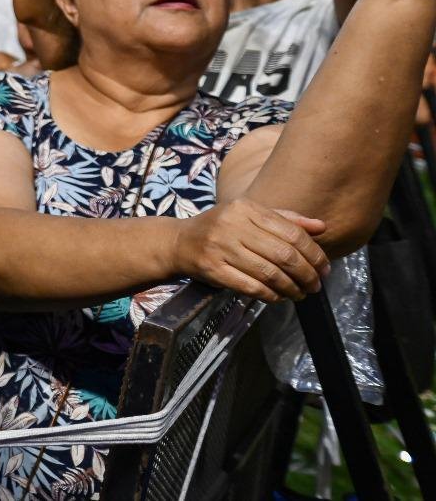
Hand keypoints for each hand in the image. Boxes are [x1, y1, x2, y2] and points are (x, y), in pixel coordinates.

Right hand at [171, 199, 328, 303]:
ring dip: (291, 288)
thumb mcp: (250, 216)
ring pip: (269, 273)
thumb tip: (321, 227)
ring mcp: (220, 247)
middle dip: (307, 274)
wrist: (179, 242)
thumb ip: (286, 220)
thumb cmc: (221, 228)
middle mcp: (232, 225)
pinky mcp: (212, 269)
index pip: (291, 232)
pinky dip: (270, 295)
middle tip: (316, 285)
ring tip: (300, 293)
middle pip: (283, 254)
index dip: (314, 253)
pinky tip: (278, 297)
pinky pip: (250, 286)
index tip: (324, 268)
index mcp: (245, 208)